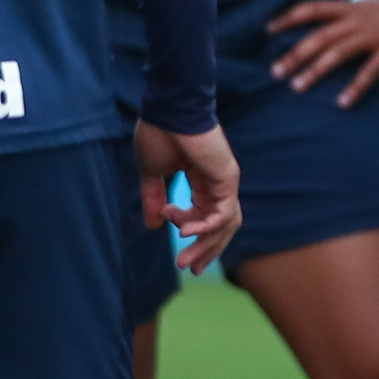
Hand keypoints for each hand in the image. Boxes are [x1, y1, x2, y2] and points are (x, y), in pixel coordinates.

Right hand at [137, 119, 243, 274]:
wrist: (169, 109)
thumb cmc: (160, 132)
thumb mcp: (152, 173)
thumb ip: (154, 198)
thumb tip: (152, 225)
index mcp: (202, 182)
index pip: (205, 216)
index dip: (190, 231)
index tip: (167, 230)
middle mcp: (218, 184)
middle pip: (220, 227)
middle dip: (204, 250)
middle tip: (189, 269)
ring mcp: (225, 181)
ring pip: (225, 225)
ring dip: (205, 246)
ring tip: (184, 261)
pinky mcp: (227, 178)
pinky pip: (223, 213)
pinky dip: (206, 226)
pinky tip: (185, 232)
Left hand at [268, 0, 378, 105]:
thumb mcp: (364, 8)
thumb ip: (342, 19)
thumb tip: (315, 35)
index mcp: (349, 8)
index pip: (312, 9)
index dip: (289, 18)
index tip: (268, 30)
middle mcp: (357, 20)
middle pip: (319, 36)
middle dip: (296, 54)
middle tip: (275, 72)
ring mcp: (373, 35)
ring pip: (338, 53)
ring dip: (315, 70)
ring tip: (296, 87)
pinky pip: (369, 71)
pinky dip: (355, 87)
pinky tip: (342, 102)